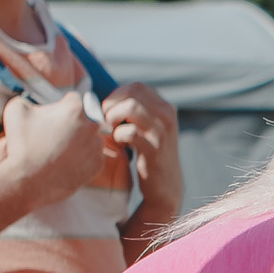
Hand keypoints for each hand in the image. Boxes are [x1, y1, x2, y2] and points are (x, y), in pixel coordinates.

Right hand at [2, 89, 112, 213]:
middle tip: (55, 134)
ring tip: (58, 150)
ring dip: (79, 140)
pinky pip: (92, 156)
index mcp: (76, 109)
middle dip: (72, 122)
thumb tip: (36, 102)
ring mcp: (97, 147)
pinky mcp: (98, 165)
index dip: (62, 105)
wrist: (27, 182)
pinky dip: (82, 158)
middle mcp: (92, 126)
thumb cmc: (21, 145)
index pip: (74, 98)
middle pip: (85, 118)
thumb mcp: (16, 109)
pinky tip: (65, 162)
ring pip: (90, 137)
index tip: (55, 115)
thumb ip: (30, 99)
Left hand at [102, 82, 183, 226]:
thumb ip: (137, 111)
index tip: (109, 111)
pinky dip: (118, 136)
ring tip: (112, 131)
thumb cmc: (149, 155)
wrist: (165, 186)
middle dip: (112, 105)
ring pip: (131, 107)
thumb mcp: (149, 128)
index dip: (116, 95)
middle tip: (106, 122)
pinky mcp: (155, 148)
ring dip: (113, 117)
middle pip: (132, 93)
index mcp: (165, 107)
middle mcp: (167, 115)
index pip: (136, 86)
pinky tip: (120, 145)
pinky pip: (128, 132)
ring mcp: (162, 130)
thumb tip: (107, 99)